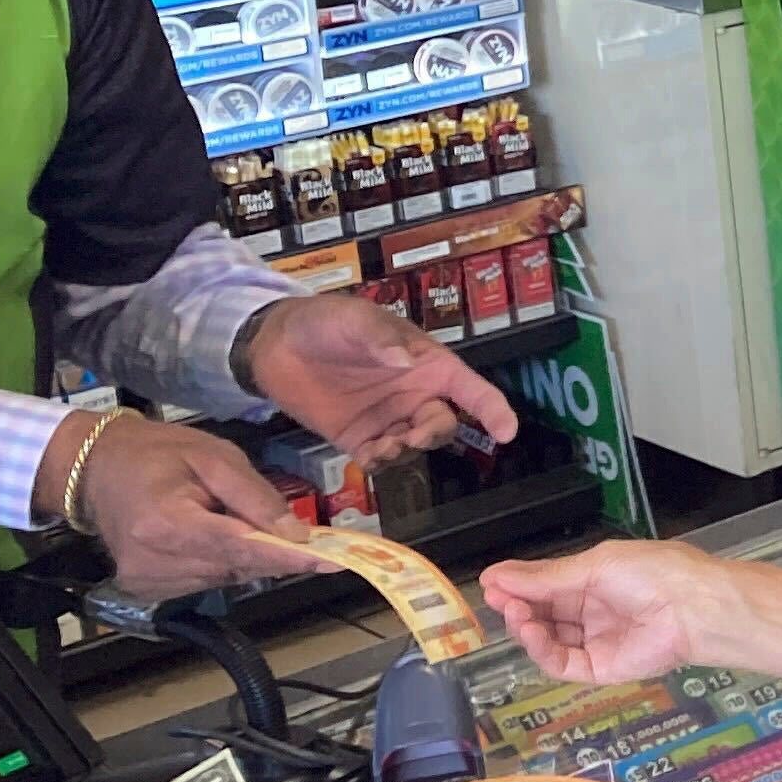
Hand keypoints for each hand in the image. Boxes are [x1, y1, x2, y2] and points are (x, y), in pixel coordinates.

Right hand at [58, 416, 313, 596]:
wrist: (96, 469)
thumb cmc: (158, 454)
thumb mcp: (215, 457)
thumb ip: (256, 497)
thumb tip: (297, 534)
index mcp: (165, 524)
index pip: (239, 547)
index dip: (288, 557)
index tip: (332, 563)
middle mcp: (152, 562)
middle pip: (236, 566)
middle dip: (276, 553)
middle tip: (313, 540)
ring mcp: (145, 581)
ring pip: (226, 576)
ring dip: (247, 556)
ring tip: (236, 520)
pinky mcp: (145, 590)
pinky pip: (207, 581)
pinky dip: (224, 562)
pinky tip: (216, 536)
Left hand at [242, 294, 515, 459]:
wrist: (273, 343)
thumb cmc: (325, 321)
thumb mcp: (357, 318)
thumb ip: (383, 338)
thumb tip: (408, 360)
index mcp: (427, 363)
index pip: (472, 390)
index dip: (494, 410)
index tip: (507, 432)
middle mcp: (413, 394)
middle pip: (444, 424)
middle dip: (436, 434)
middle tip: (413, 436)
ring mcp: (386, 419)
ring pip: (415, 447)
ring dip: (408, 451)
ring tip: (385, 447)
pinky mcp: (357, 438)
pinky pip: (381, 459)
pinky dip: (383, 463)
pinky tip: (372, 455)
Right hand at [480, 540, 727, 684]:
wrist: (694, 608)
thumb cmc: (654, 574)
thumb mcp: (597, 565)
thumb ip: (547, 576)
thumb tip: (498, 574)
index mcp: (597, 579)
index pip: (548, 584)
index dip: (519, 584)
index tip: (490, 582)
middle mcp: (595, 610)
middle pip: (544, 612)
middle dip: (518, 605)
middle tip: (497, 598)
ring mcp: (596, 640)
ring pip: (548, 638)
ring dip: (525, 626)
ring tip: (514, 612)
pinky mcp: (600, 668)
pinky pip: (562, 662)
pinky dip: (540, 649)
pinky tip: (530, 632)